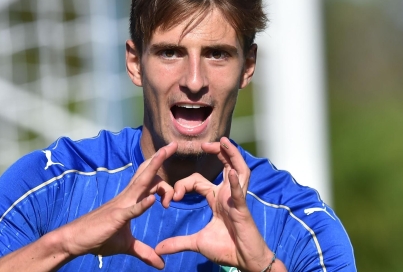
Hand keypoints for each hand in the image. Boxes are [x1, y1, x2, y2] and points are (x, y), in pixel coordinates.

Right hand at [55, 142, 177, 268]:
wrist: (75, 240)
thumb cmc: (98, 237)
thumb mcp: (126, 246)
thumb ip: (144, 252)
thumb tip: (161, 264)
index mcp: (130, 200)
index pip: (149, 182)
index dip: (164, 181)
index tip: (177, 191)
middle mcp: (127, 197)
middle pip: (146, 173)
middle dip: (160, 158)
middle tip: (174, 144)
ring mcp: (121, 205)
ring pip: (140, 182)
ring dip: (153, 169)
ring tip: (165, 154)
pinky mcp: (116, 218)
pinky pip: (131, 210)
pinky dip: (142, 205)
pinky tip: (153, 201)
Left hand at [155, 137, 283, 271]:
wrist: (244, 261)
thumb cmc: (226, 249)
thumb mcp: (197, 243)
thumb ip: (177, 243)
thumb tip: (158, 249)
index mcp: (217, 198)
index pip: (199, 180)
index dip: (184, 184)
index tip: (174, 196)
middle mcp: (228, 195)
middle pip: (225, 166)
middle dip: (217, 152)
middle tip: (204, 144)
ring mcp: (236, 200)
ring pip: (238, 171)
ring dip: (232, 156)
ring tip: (223, 143)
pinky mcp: (242, 210)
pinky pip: (239, 194)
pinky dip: (235, 183)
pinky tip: (231, 173)